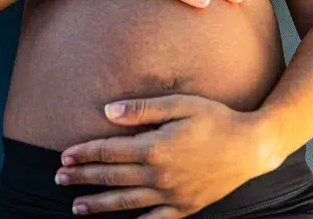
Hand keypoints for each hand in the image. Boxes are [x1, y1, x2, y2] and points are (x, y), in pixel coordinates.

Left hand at [55, 95, 284, 217]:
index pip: (109, 151)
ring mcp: (172, 195)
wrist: (253, 147)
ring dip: (99, 204)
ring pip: (127, 202)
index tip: (64, 156)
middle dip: (83, 178)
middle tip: (59, 179)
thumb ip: (143, 109)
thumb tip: (108, 112)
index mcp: (155, 147)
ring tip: (77, 207)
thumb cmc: (216, 118)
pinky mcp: (186, 207)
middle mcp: (160, 175)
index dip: (85, 153)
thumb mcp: (180, 104)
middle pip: (112, 177)